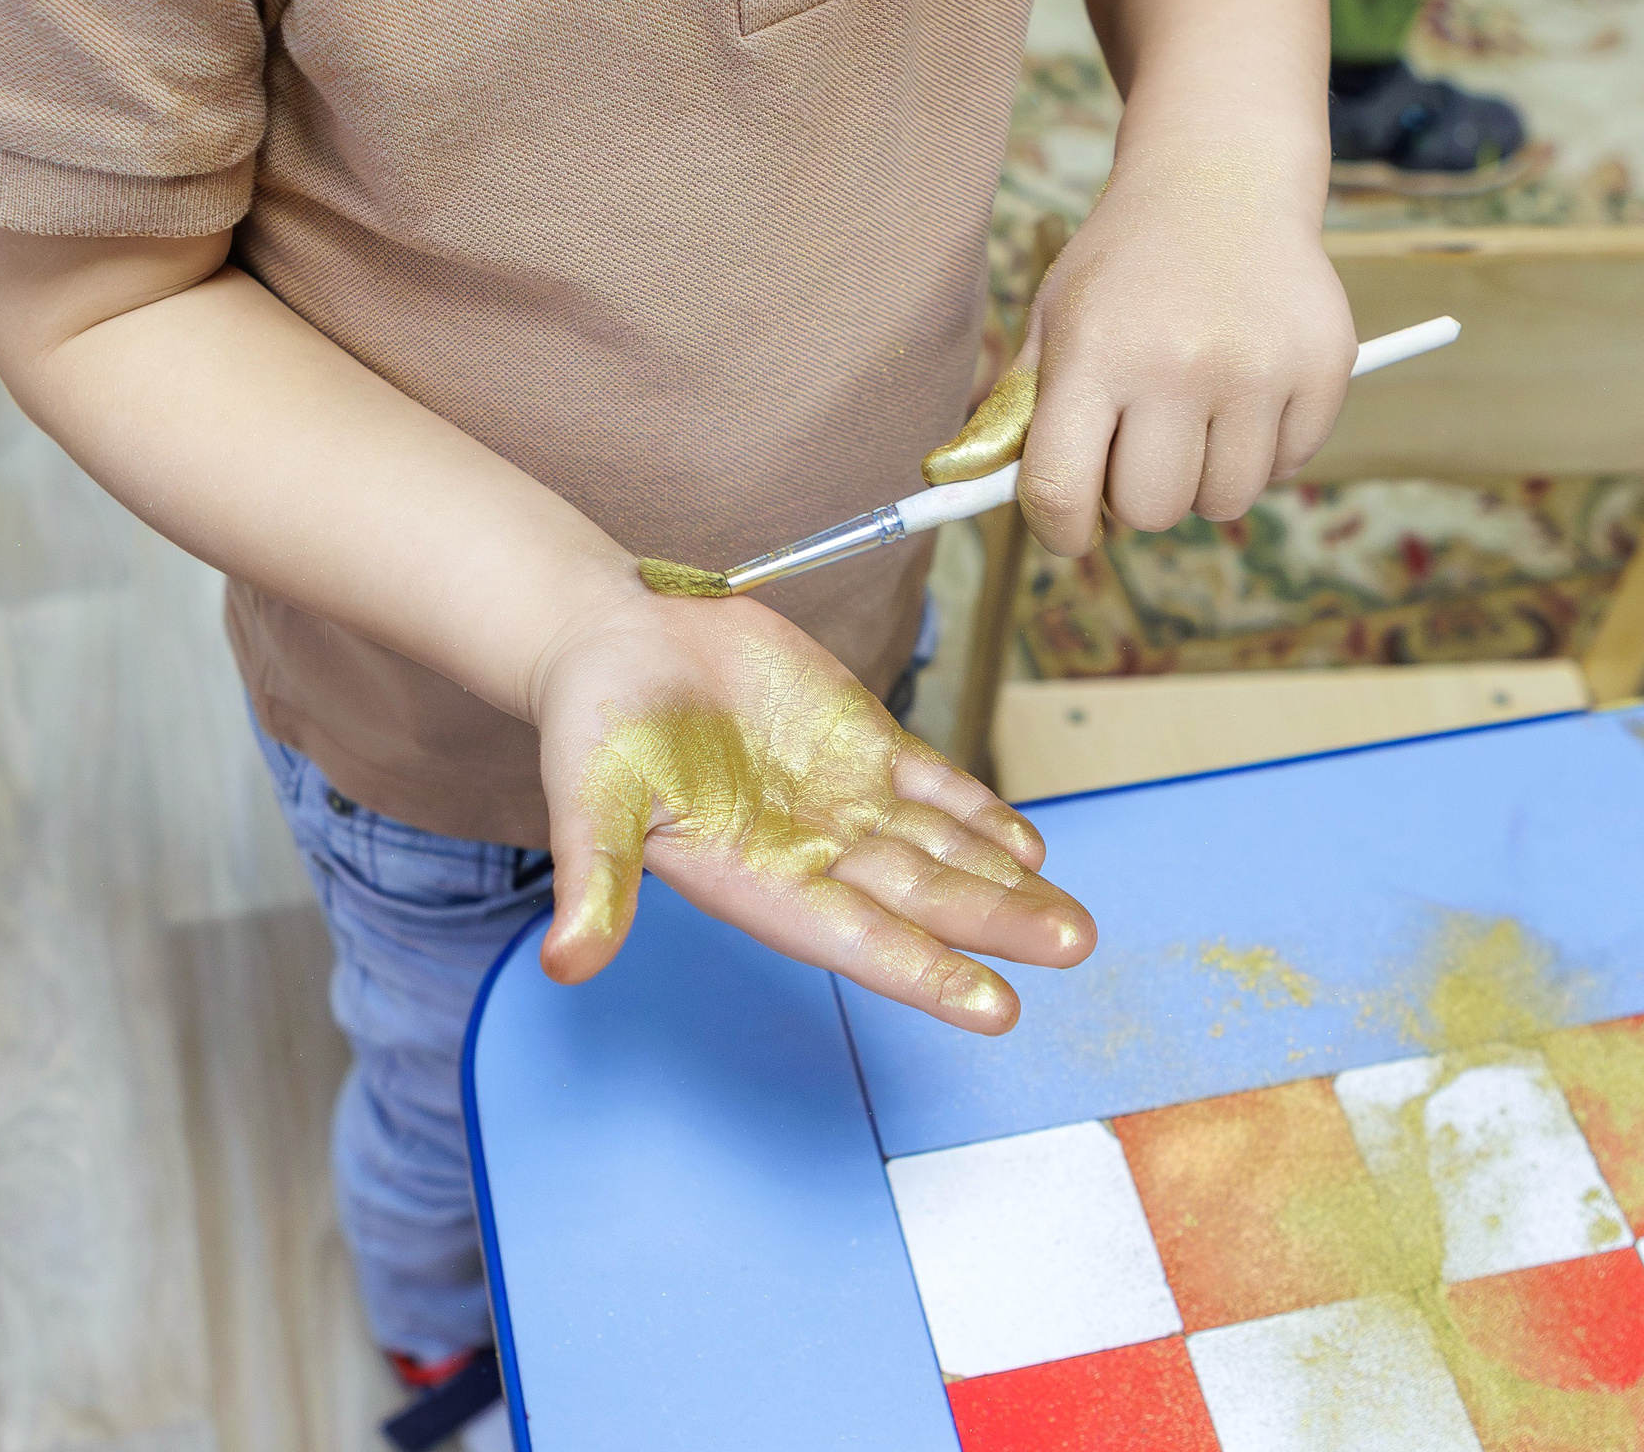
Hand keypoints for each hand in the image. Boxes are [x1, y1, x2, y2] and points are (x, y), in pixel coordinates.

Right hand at [528, 581, 1096, 1031]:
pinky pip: (932, 785)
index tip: (997, 1008)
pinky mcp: (858, 740)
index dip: (926, 972)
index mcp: (754, 879)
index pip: (856, 937)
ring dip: (1005, 882)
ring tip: (1070, 921)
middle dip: (997, 924)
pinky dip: (979, 813)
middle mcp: (810, 851)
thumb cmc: (594, 720)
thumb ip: (593, 878)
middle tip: (1074, 946)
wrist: (615, 636)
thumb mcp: (587, 796)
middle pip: (920, 899)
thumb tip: (569, 963)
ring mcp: (840, 797)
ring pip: (939, 850)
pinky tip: (1028, 844)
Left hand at [1012, 140, 1355, 555]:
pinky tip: (1247, 391)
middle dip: (1137, 494)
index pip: (1062, 491)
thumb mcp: (1054, 317)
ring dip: (1203, 478)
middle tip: (1140, 444)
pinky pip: (1287, 468)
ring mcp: (1259, 368)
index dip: (1060, 532)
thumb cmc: (1124, 264)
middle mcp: (1179, 364)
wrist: (1221, 179)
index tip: (1071, 531)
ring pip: (1224, 502)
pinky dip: (1263, 450)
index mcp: (1096, 353)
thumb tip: (990, 496)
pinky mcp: (1324, 367)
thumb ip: (1022, 411)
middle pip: (1150, 511)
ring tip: (1195, 415)